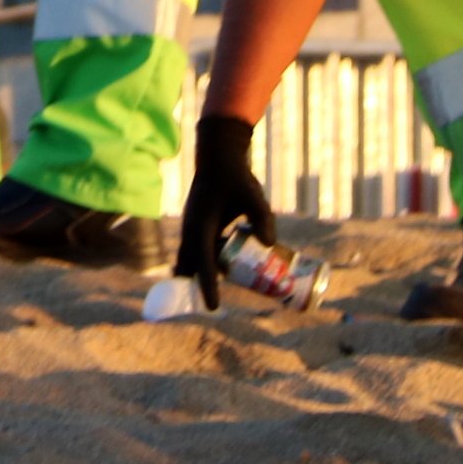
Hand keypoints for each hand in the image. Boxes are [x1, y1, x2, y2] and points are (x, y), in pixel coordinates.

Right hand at [171, 113, 273, 307]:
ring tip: (213, 292)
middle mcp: (192, 229)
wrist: (218, 156)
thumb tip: (270, 245)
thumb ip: (262, 218)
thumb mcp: (252, 196)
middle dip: (198, 286)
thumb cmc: (235, 176)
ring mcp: (193, 226)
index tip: (213, 307)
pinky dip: (206, 261)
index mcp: (201, 226)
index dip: (208, 287)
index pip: (204, 264)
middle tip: (211, 307)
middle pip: (191, 266)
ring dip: (202, 274)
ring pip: (193, 258)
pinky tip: (222, 268)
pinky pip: (199, 248)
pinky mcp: (199, 222)